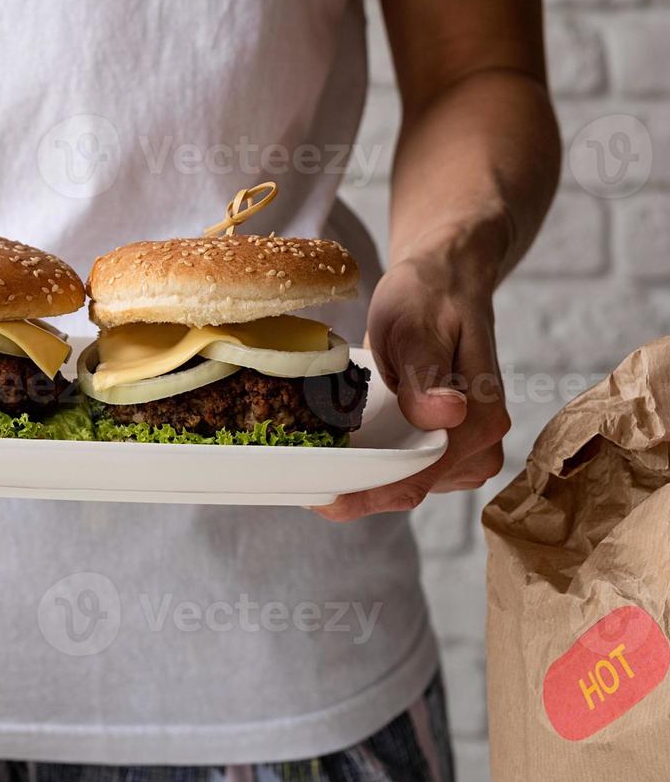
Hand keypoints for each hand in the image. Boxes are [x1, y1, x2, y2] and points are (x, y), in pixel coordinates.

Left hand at [313, 250, 510, 520]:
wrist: (442, 281)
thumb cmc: (428, 297)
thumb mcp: (416, 327)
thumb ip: (427, 374)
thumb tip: (447, 415)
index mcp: (480, 420)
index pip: (420, 476)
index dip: (369, 493)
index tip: (321, 500)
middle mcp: (481, 445)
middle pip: (411, 488)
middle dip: (358, 492)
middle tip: (300, 487)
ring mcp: (464, 451)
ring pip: (405, 484)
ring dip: (361, 482)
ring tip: (311, 471)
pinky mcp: (444, 447)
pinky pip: (403, 470)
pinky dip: (370, 467)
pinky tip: (335, 457)